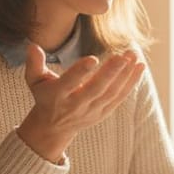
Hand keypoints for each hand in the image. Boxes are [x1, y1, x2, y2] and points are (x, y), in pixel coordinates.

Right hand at [17, 44, 143, 161]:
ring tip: (134, 56)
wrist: (53, 127)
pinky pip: (119, 98)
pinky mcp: (103, 113)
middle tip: (123, 56)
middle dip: (110, 73)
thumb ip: (34, 63)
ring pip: (111, 93)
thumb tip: (33, 45)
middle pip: (95, 90)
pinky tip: (140, 67)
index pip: (69, 83)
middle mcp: (75, 105)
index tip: (93, 58)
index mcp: (57, 95)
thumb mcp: (34, 81)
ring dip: (125, 75)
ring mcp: (91, 111)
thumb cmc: (44, 96)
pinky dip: (131, 83)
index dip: (80, 72)